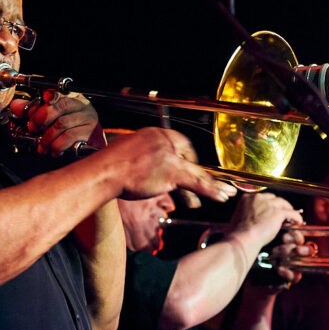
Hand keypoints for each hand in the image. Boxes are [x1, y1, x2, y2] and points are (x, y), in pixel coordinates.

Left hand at [8, 90, 101, 156]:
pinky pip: (70, 136)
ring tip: (42, 146)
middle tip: (33, 129)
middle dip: (41, 119)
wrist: (91, 142)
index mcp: (70, 96)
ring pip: (62, 123)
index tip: (34, 115)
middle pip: (60, 106)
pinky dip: (58, 145)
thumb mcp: (51, 116)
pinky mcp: (89, 132)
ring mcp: (87, 117)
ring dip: (48, 137)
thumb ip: (33, 110)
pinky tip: (55, 150)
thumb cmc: (69, 127)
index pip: (57, 93)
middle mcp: (81, 104)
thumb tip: (16, 106)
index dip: (46, 100)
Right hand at [103, 127, 236, 207]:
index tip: (192, 170)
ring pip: (196, 173)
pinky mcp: (172, 171)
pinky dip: (211, 190)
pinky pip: (197, 182)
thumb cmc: (109, 167)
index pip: (182, 145)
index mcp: (155, 134)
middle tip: (207, 188)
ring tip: (224, 193)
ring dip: (212, 185)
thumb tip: (150, 168)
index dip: (189, 160)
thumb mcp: (129, 154)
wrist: (103, 171)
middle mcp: (165, 140)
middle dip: (198, 176)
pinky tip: (222, 195)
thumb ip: (144, 157)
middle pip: (189, 159)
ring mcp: (170, 155)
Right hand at [226, 193, 304, 248]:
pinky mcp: (278, 212)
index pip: (261, 197)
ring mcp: (269, 204)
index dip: (267, 204)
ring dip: (288, 209)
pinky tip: (298, 221)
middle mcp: (258, 198)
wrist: (242, 238)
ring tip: (291, 216)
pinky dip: (296, 217)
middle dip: (277, 205)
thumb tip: (253, 220)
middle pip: (273, 198)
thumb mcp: (238, 219)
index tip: (269, 209)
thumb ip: (247, 215)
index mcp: (246, 198)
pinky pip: (291, 212)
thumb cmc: (238, 234)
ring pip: (283, 203)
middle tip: (280, 213)